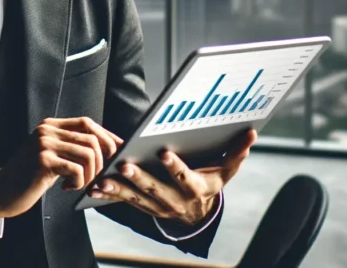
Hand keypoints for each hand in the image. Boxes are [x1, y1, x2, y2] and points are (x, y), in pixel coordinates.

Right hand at [0, 117, 122, 218]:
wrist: (3, 190)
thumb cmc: (31, 176)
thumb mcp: (53, 155)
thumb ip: (73, 147)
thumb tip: (109, 148)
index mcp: (51, 125)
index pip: (87, 123)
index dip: (106, 137)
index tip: (118, 151)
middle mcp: (47, 130)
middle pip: (92, 139)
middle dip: (101, 161)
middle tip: (94, 177)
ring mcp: (44, 144)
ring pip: (88, 154)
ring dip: (90, 175)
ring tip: (79, 184)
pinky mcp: (43, 160)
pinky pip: (76, 170)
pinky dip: (78, 183)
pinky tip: (67, 188)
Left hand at [87, 129, 255, 225]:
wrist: (199, 214)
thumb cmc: (210, 182)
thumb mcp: (226, 170)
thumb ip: (237, 152)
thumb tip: (251, 133)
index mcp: (196, 188)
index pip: (185, 178)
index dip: (175, 167)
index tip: (163, 152)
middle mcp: (176, 201)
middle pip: (157, 189)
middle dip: (140, 178)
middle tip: (125, 165)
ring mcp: (158, 206)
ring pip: (137, 198)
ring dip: (119, 189)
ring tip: (103, 180)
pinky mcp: (144, 207)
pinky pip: (125, 201)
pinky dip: (110, 195)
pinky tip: (95, 187)